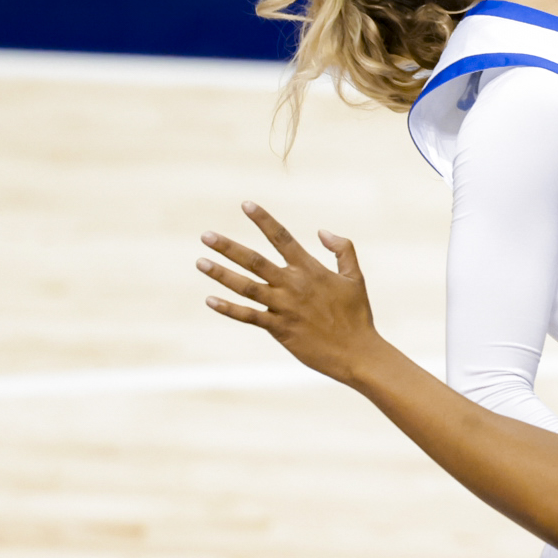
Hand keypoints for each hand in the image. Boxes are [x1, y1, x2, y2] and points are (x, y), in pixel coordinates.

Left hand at [198, 203, 379, 384]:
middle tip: (206, 236)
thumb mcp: (355, 278)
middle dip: (228, 247)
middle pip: (254, 260)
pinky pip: (248, 316)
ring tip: (200, 262)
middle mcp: (293, 285)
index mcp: (310, 269)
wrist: (357, 353)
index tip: (245, 204)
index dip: (263, 220)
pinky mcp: (279, 329)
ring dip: (221, 274)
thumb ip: (343, 249)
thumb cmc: (357, 315)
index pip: (282, 238)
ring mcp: (284, 307)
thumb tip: (322, 230)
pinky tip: (210, 300)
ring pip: (246, 286)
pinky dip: (228, 308)